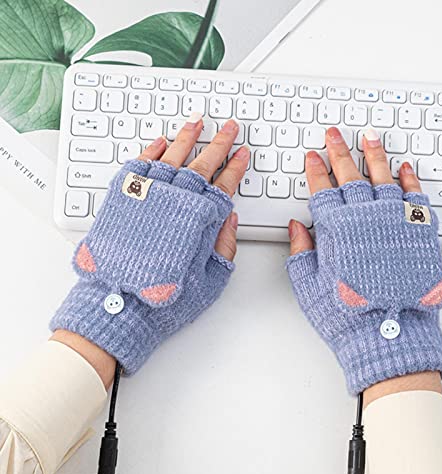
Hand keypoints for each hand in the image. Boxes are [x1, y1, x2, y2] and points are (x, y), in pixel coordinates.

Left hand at [51, 116, 249, 375]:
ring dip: (187, 137)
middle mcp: (177, 202)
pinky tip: (161, 141)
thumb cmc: (166, 299)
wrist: (122, 306)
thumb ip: (224, 246)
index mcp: (201, 221)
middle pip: (203, 164)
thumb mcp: (210, 280)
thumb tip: (231, 218)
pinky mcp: (125, 198)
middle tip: (229, 127)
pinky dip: (151, 150)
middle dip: (219, 143)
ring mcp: (150, 196)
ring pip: (173, 156)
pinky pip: (141, 165)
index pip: (225, 186)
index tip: (242, 153)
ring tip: (197, 122)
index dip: (236, 168)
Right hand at [286, 127, 441, 394]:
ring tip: (368, 136)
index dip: (315, 170)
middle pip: (349, 176)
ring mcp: (393, 222)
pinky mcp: (418, 232)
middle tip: (333, 134)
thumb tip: (296, 226)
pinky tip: (404, 167)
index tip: (312, 156)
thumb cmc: (346, 316)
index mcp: (336, 230)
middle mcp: (364, 219)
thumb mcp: (308, 286)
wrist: (387, 335)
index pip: (322, 190)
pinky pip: (414, 197)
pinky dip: (409, 180)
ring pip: (382, 177)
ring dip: (373, 155)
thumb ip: (300, 251)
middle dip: (338, 151)